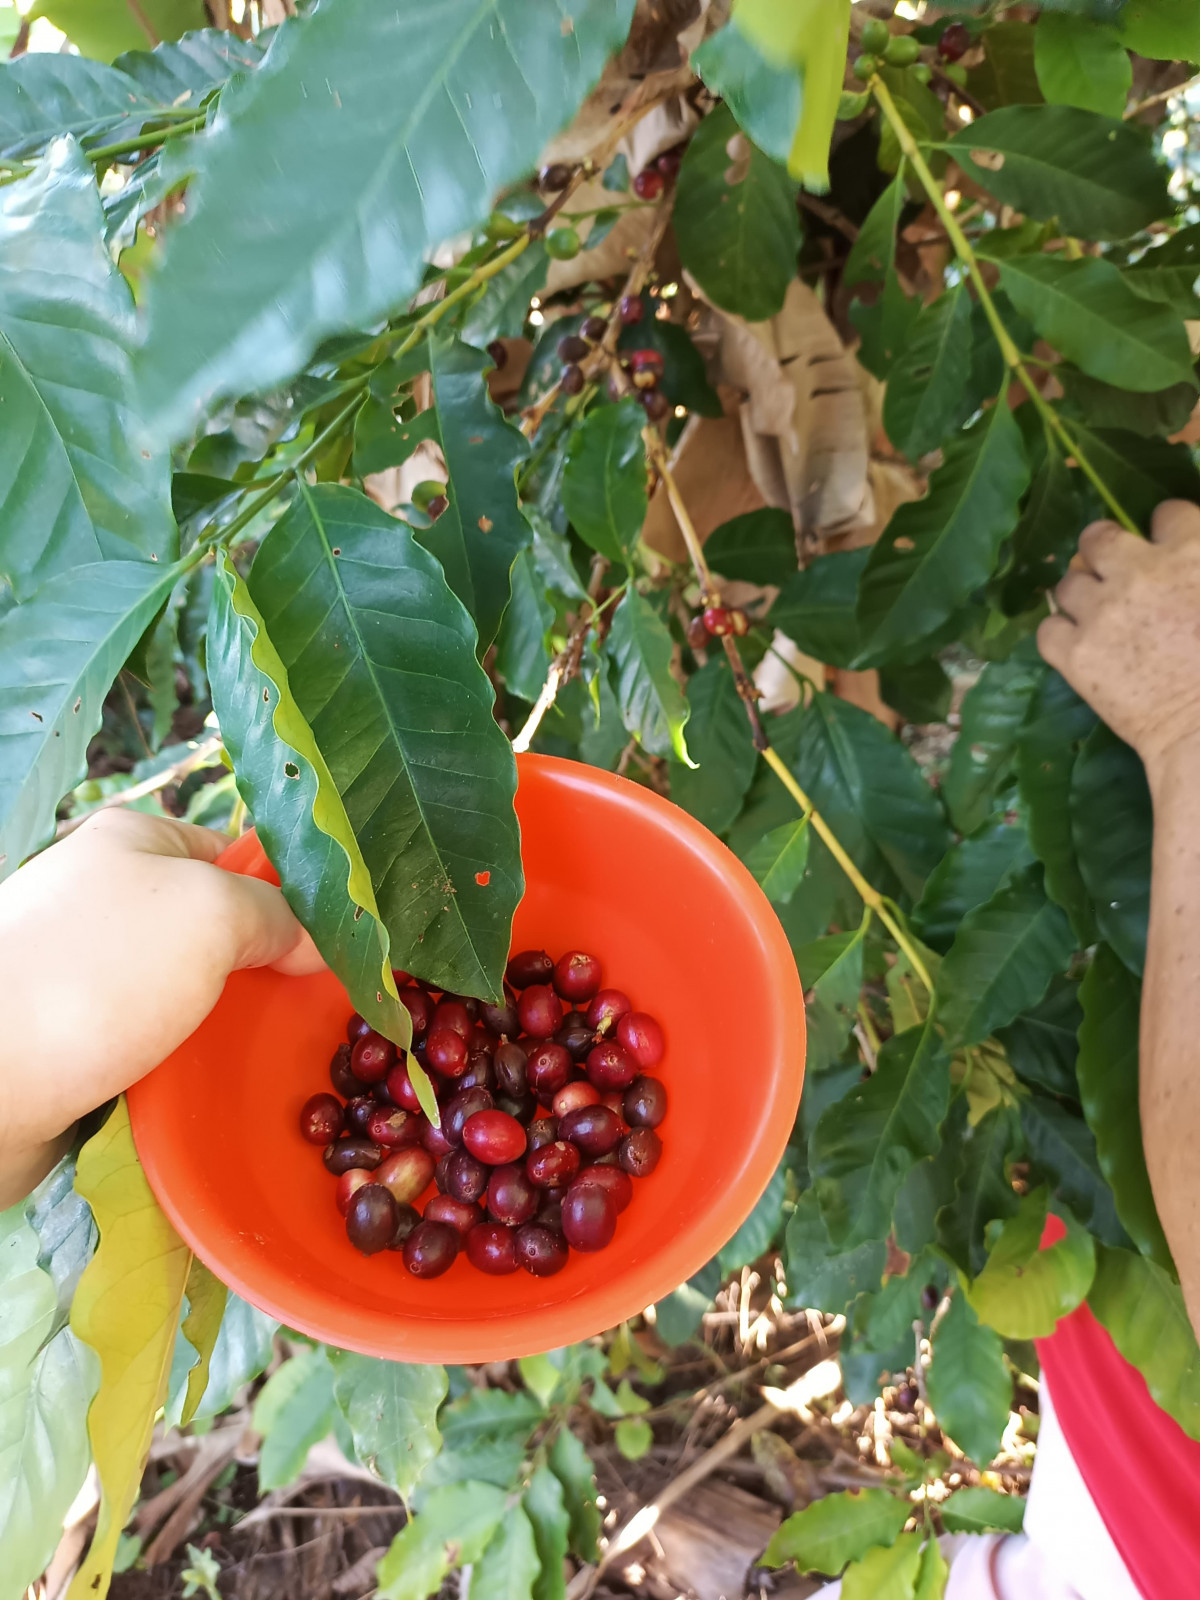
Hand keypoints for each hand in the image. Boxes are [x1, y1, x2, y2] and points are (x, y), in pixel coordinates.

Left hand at [0, 810, 323, 1206]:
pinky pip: (149, 1045)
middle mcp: (103, 898)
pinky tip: (205, 1086)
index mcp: (130, 842)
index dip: (284, 897)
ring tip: (264, 1058)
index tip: (326, 948)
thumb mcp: (212, 911)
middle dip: (257, 970)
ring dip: (219, 1027)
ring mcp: (84, 972)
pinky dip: (178, 1066)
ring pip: (183, 994)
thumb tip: (311, 942)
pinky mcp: (71, 1040)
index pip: (232, 855)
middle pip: (211, 929)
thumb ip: (275, 913)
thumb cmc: (98, 975)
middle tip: (303, 1009)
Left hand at [1037, 500, 1199, 770]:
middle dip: (1103, 550)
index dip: (1163, 532)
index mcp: (1191, 552)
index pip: (1166, 514)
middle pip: (1098, 538)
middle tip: (1112, 573)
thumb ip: (1198, 567)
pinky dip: (1060, 636)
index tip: (1164, 549)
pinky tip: (1078, 646)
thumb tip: (1182, 565)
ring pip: (1069, 583)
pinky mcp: (1074, 653)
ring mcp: (1101, 612)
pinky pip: (1047, 629)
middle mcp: (1138, 573)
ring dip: (1081, 596)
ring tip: (1098, 616)